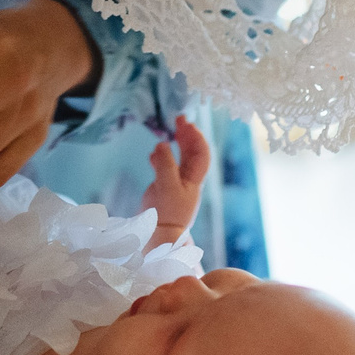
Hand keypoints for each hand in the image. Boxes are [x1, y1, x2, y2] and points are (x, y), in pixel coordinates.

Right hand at [141, 115, 210, 246]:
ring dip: (176, 144)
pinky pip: (165, 168)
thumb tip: (162, 144)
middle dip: (187, 135)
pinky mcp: (164, 189)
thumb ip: (164, 164)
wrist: (160, 236)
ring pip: (180, 159)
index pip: (201, 153)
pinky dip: (161, 158)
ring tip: (169, 131)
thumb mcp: (166, 186)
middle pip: (192, 153)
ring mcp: (176, 184)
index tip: (187, 124)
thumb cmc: (167, 213)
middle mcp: (187, 180)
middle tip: (180, 119)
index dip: (196, 137)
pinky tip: (152, 154)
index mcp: (193, 179)